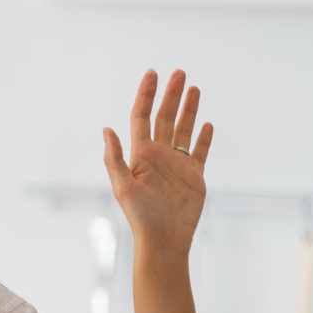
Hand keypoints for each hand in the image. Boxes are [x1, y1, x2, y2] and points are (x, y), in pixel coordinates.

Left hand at [101, 69, 212, 256]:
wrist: (165, 240)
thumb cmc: (140, 217)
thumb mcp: (123, 187)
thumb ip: (114, 158)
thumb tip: (105, 129)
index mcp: (140, 155)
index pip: (142, 117)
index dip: (146, 95)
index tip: (152, 74)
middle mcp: (158, 156)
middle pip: (165, 118)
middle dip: (171, 95)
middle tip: (179, 72)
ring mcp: (177, 165)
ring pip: (183, 130)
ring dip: (188, 110)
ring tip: (193, 88)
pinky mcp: (194, 176)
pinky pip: (199, 152)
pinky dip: (203, 138)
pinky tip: (207, 124)